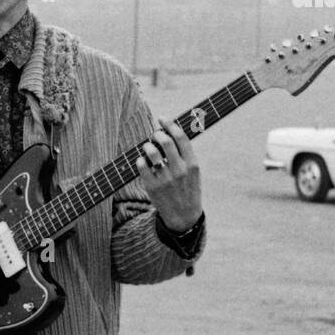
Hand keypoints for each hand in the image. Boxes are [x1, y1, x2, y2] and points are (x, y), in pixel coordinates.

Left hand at [134, 117, 202, 231]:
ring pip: (151, 152)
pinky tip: (143, 162)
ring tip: (148, 148)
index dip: (170, 124)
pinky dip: (140, 160)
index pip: (181, 137)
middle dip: (157, 133)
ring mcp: (165, 179)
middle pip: (165, 141)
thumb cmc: (188, 189)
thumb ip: (185, 154)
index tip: (162, 118)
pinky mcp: (152, 187)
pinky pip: (141, 165)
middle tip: (155, 135)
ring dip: (147, 145)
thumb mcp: (194, 172)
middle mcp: (180, 170)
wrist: (184, 216)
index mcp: (192, 164)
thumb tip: (172, 131)